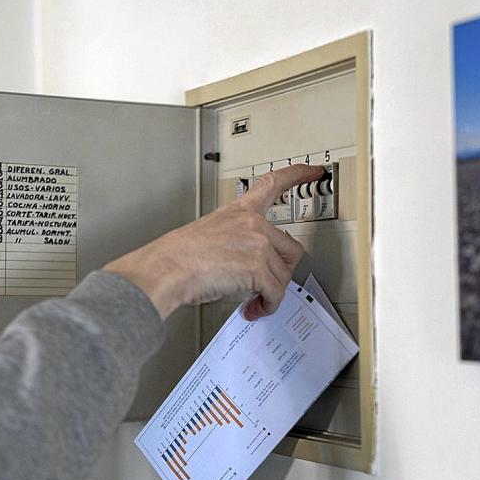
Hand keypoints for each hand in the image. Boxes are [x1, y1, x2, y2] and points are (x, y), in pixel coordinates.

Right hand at [104, 165, 323, 319]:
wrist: (165, 269)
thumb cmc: (177, 257)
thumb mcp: (209, 235)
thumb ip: (235, 243)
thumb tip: (245, 268)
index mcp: (239, 212)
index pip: (273, 184)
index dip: (298, 175)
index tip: (314, 170)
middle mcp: (252, 223)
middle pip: (290, 249)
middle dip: (281, 272)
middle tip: (266, 286)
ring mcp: (256, 243)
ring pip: (282, 275)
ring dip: (271, 293)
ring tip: (254, 301)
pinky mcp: (257, 265)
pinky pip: (275, 292)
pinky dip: (267, 305)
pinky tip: (254, 309)